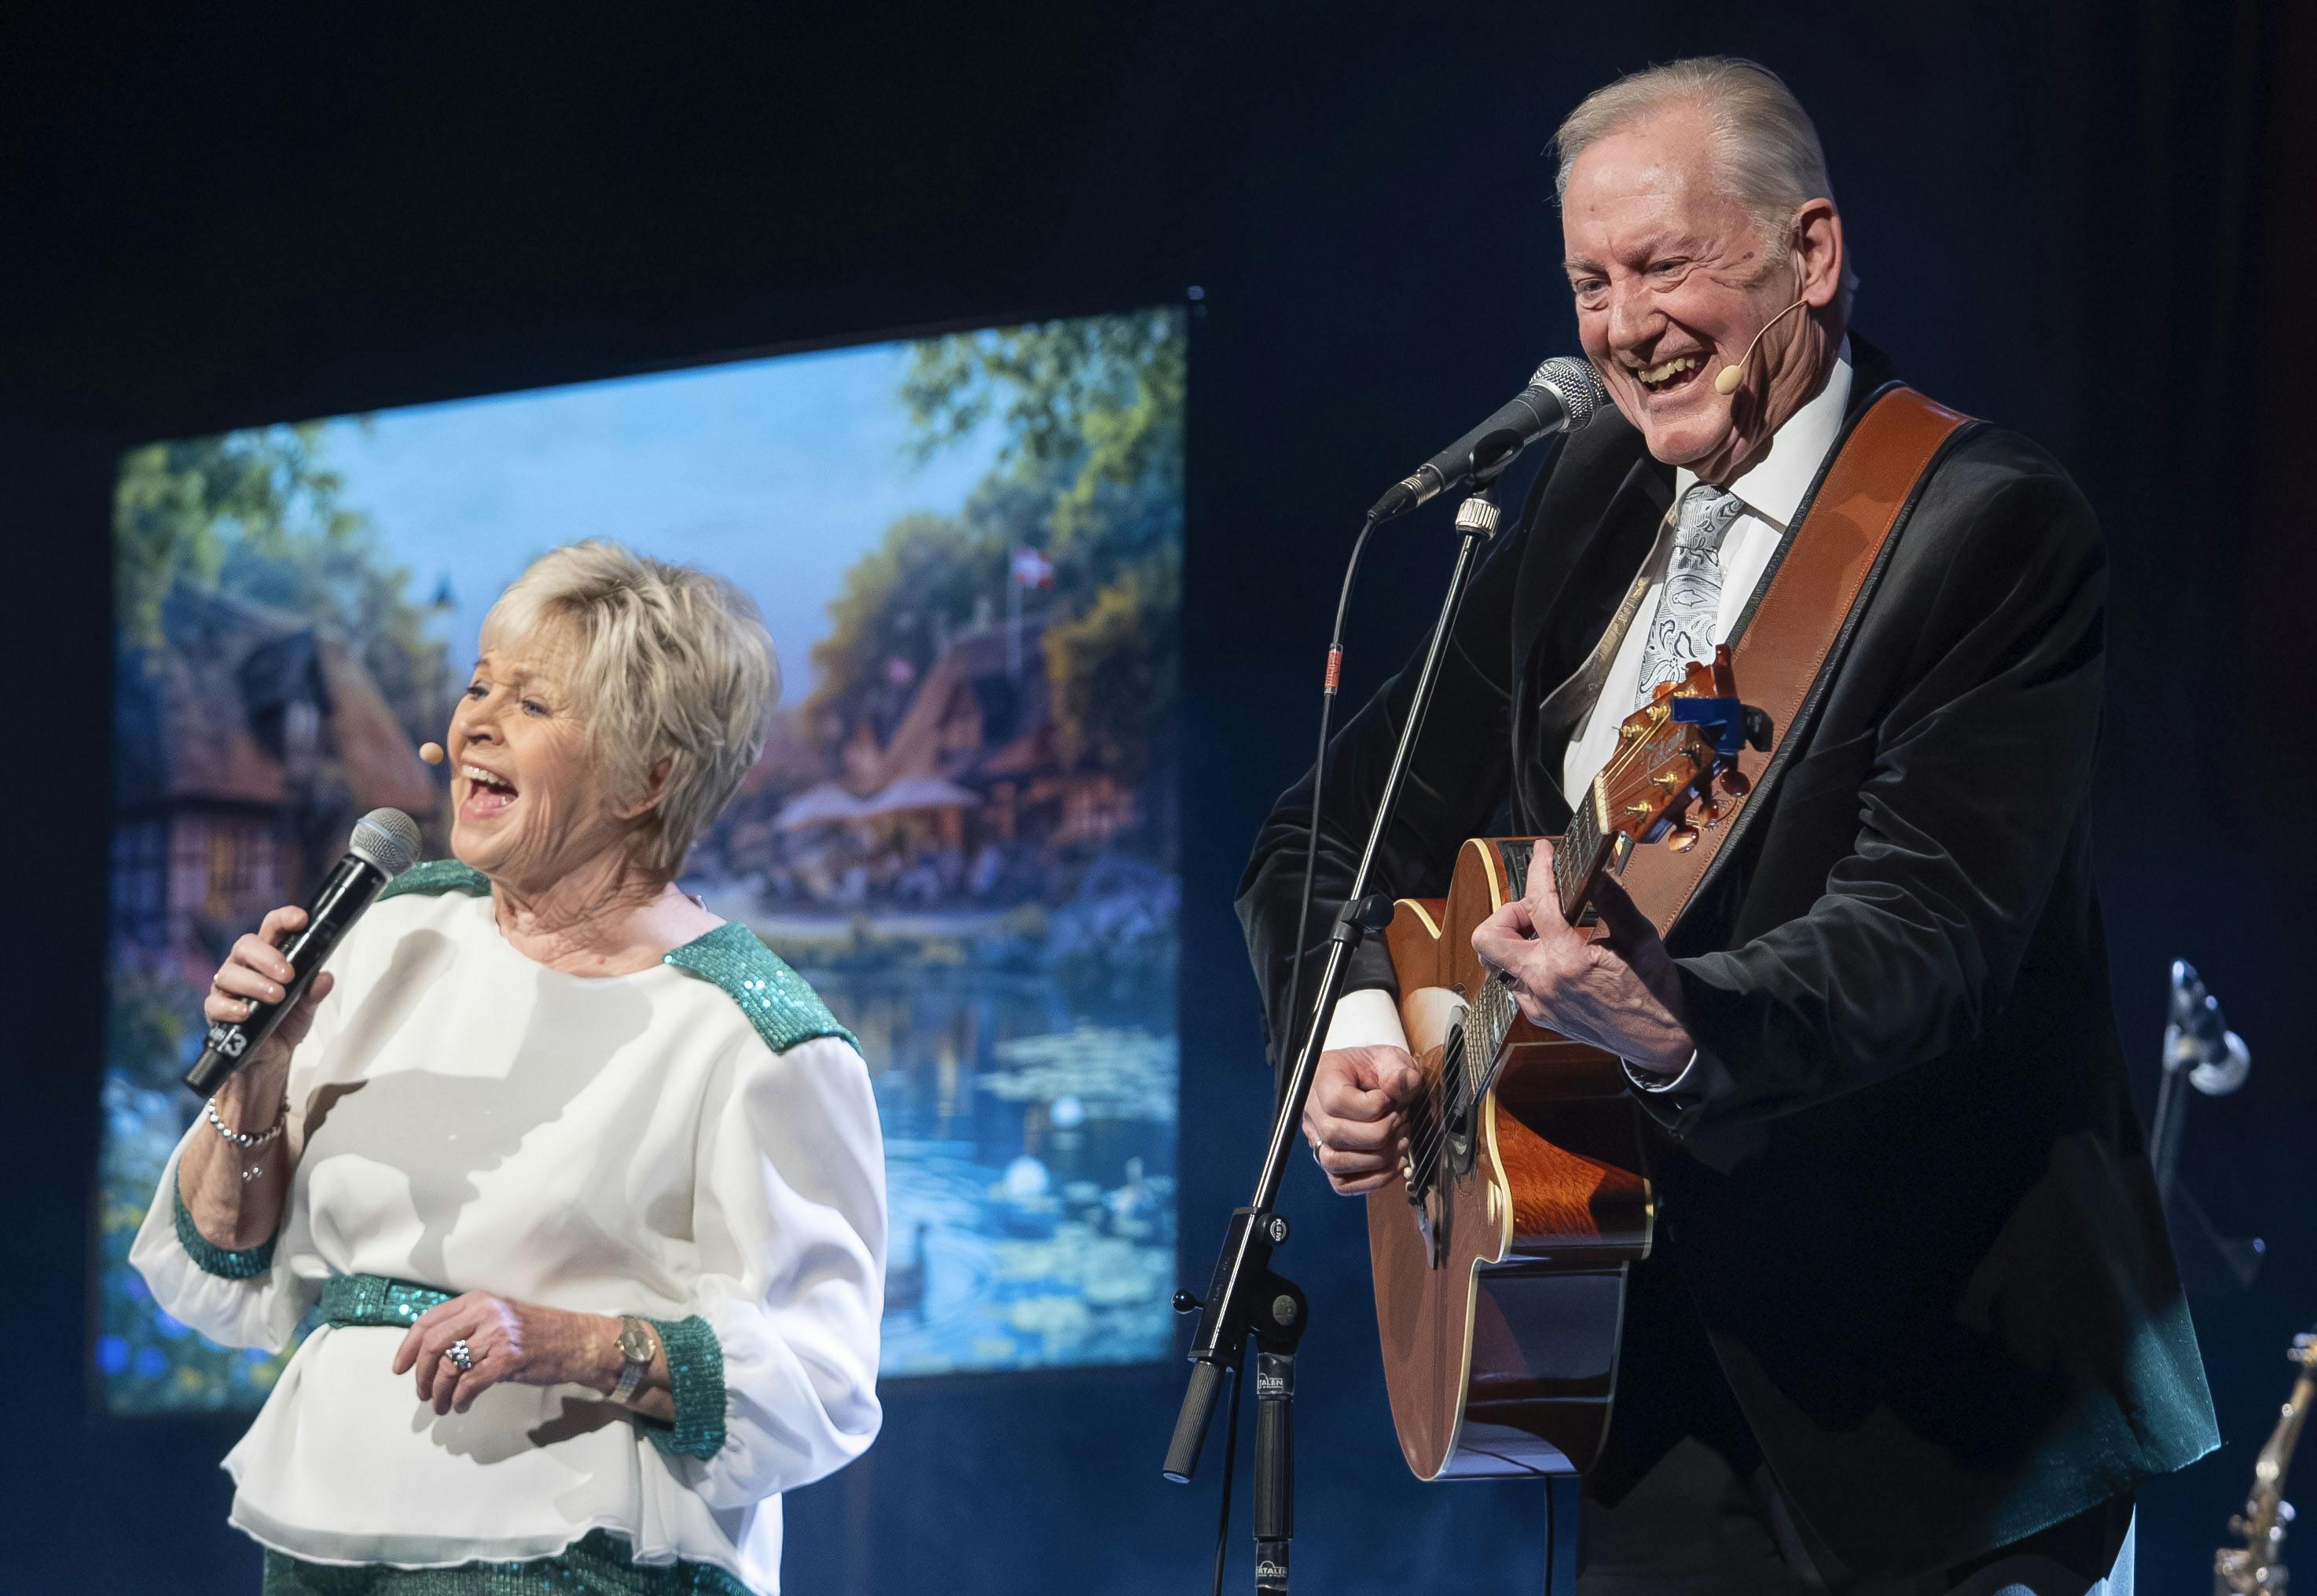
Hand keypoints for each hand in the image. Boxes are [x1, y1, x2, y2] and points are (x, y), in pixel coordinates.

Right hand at [204, 905, 335, 1078]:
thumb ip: (315, 991)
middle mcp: (244, 966)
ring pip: (229, 973)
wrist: (272, 1056)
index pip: (272, 928)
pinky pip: (214, 1003)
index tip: (301, 920)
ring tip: (276, 997)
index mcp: (268, 956)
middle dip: (268, 957)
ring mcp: (227, 987)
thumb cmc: (286, 1021)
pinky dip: (230, 1006)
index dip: (284, 919)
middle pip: (246, 945)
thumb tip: (325, 978)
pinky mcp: (216, 1011)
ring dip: (255, 983)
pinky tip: (245, 1013)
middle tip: (287, 975)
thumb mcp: (308, 1006)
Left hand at [391, 1291, 615, 1414]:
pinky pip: (470, 1384)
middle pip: (433, 1345)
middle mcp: (485, 1314)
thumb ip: (468, 1325)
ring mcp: (497, 1336)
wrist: (576, 1341)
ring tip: (441, 1405)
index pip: (428, 1321)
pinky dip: (459, 1399)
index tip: (400, 1368)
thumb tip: (432, 1352)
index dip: (408, 1347)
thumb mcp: (499, 1317)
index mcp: (478, 1301)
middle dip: (422, 1375)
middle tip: (422, 1392)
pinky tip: (461, 1405)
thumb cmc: (538, 1333)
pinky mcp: (508, 1359)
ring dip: (439, 1393)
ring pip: (449, 1368)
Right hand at [1303, 1045, 1421, 1195]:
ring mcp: (1317, 1139)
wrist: (1367, 1081)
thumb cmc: (1375, 1070)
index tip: (1390, 1099)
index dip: (1373, 1106)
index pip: (1337, 1101)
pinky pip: (1343, 1184)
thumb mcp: (1391, 1059)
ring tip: (1400, 1139)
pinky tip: (1395, 1161)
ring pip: (1335, 1163)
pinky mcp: (1328, 1161)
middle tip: (1401, 1120)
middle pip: (1335, 1134)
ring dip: (1378, 1157)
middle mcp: (1312, 1110)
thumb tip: (1402, 1083)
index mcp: (1322, 1078)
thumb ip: (1398, 1071)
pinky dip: (1375, 1178)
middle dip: (1380, 1133)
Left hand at [1468, 841, 1693, 1072]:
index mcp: (1569, 962)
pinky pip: (1515, 981)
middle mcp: (1544, 984)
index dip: (1538, 870)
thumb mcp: (1639, 937)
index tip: (1543, 852)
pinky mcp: (1539, 1014)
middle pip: (1487, 939)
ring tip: (1544, 930)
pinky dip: (1526, 961)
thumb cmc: (1653, 990)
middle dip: (1505, 913)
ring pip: (1496, 962)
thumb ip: (1613, 899)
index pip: (1538, 904)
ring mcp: (1537, 1003)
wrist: (1659, 1040)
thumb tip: (1597, 866)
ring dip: (1513, 939)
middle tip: (1534, 908)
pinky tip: (1554, 956)